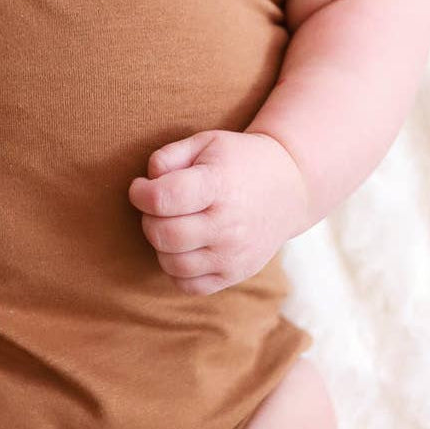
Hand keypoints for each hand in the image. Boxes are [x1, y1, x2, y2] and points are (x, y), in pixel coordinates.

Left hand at [128, 130, 309, 295]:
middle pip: (164, 234)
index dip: (140, 193)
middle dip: (148, 218)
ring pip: (172, 263)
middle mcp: (227, 224)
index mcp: (218, 184)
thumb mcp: (206, 142)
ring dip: (160, 244)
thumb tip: (148, 180)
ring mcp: (233, 253)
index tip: (141, 187)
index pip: (163, 198)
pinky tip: (184, 247)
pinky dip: (176, 270)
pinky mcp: (236, 273)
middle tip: (157, 206)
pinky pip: (190, 286)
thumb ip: (169, 155)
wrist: (290, 186)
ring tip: (172, 225)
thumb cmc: (239, 160)